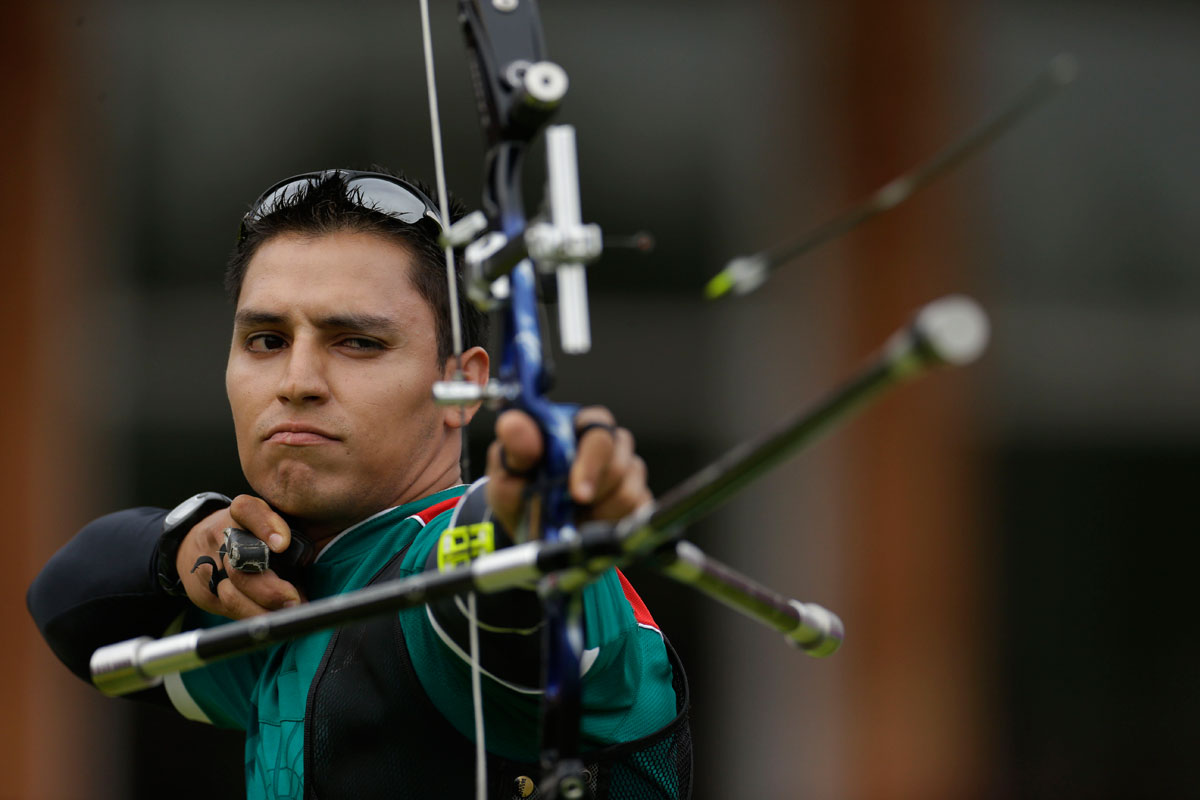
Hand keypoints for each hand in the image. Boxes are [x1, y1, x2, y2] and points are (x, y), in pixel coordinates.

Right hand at [175, 494, 303, 619]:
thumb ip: (290, 537)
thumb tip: (311, 570)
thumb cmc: (251, 534)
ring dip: (262, 611)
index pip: (247, 510)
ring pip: (231, 594)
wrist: (200, 543)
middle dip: (269, 588)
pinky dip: (252, 618)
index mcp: (241, 515)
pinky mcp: (203, 591)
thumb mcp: (270, 523)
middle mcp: (221, 537)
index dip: (265, 525)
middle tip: (293, 600)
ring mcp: (208, 565)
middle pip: (240, 564)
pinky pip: (227, 610)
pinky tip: (271, 622)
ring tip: (287, 616)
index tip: (282, 544)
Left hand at [485, 406, 650, 535]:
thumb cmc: (522, 494)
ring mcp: (628, 471)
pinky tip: (591, 524)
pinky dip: (610, 524)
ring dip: (596, 511)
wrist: (533, 535)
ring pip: (627, 490)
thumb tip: (513, 424)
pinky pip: (636, 511)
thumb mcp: (507, 474)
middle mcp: (609, 443)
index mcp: (577, 425)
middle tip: (573, 507)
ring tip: (573, 516)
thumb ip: (513, 449)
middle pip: (618, 459)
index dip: (590, 459)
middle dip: (594, 487)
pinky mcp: (640, 500)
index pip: (598, 425)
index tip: (578, 493)